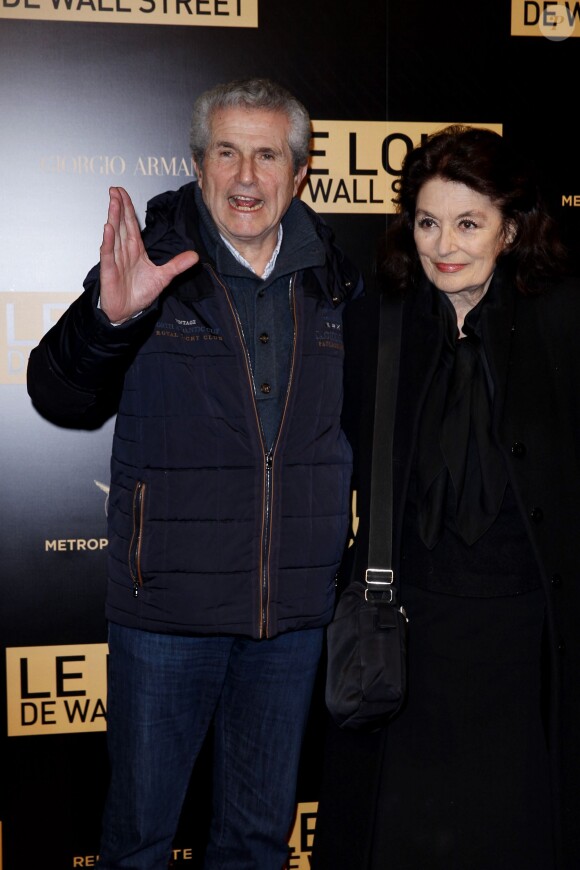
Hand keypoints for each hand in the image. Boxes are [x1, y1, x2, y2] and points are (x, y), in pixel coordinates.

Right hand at [99, 186, 198, 323]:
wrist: (127, 312)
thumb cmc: (139, 293)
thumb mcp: (163, 277)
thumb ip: (177, 265)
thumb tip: (195, 255)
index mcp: (135, 250)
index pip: (131, 225)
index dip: (127, 208)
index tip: (123, 193)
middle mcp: (124, 252)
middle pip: (121, 224)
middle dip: (118, 206)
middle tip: (115, 189)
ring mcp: (115, 260)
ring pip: (114, 235)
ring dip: (113, 218)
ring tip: (112, 201)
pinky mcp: (109, 271)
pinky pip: (108, 254)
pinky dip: (108, 242)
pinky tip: (107, 228)